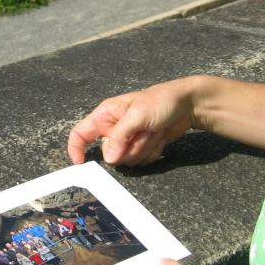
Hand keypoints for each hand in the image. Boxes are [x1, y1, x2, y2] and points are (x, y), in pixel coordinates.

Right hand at [67, 79, 196, 165]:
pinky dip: (152, 152)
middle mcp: (114, 129)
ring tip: (153, 131)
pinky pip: (141, 161)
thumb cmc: (161, 101)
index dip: (76, 149)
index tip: (81, 164)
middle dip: (128, 148)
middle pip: (109, 154)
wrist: (188, 105)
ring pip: (127, 160)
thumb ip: (120, 136)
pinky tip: (159, 137)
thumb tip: (109, 159)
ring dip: (143, 149)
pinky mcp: (142, 148)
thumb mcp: (138, 115)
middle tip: (143, 133)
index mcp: (106, 115)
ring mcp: (128, 140)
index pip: (80, 133)